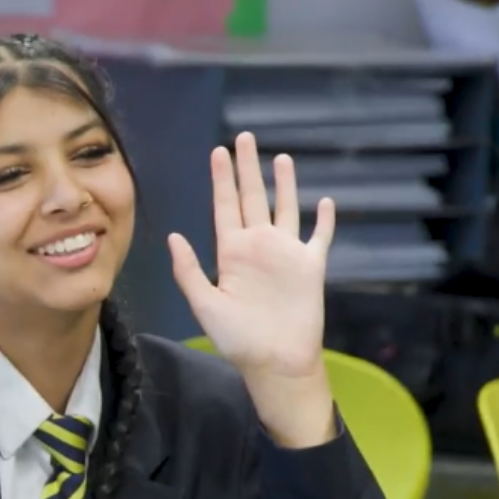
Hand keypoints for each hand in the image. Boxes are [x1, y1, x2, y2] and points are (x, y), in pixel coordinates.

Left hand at [168, 131, 334, 380]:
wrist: (275, 361)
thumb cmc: (238, 339)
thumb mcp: (205, 304)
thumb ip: (189, 271)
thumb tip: (173, 237)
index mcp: (231, 253)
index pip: (224, 207)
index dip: (221, 180)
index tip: (217, 152)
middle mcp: (258, 246)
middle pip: (252, 197)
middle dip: (247, 168)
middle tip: (243, 138)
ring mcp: (285, 253)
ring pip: (285, 208)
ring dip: (284, 184)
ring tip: (280, 157)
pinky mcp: (311, 265)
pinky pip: (319, 236)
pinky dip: (324, 219)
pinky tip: (326, 201)